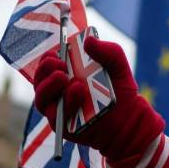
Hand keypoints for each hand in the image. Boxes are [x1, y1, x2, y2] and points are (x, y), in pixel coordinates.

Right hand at [33, 34, 164, 167]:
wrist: (129, 117)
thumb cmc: (119, 89)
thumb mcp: (118, 65)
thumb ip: (107, 51)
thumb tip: (88, 40)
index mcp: (66, 75)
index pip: (47, 66)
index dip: (47, 58)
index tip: (55, 52)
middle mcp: (58, 92)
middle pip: (39, 81)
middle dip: (44, 70)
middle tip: (59, 64)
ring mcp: (59, 110)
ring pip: (42, 100)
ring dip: (49, 86)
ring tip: (63, 77)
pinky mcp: (64, 127)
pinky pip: (57, 117)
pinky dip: (66, 103)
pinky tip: (77, 92)